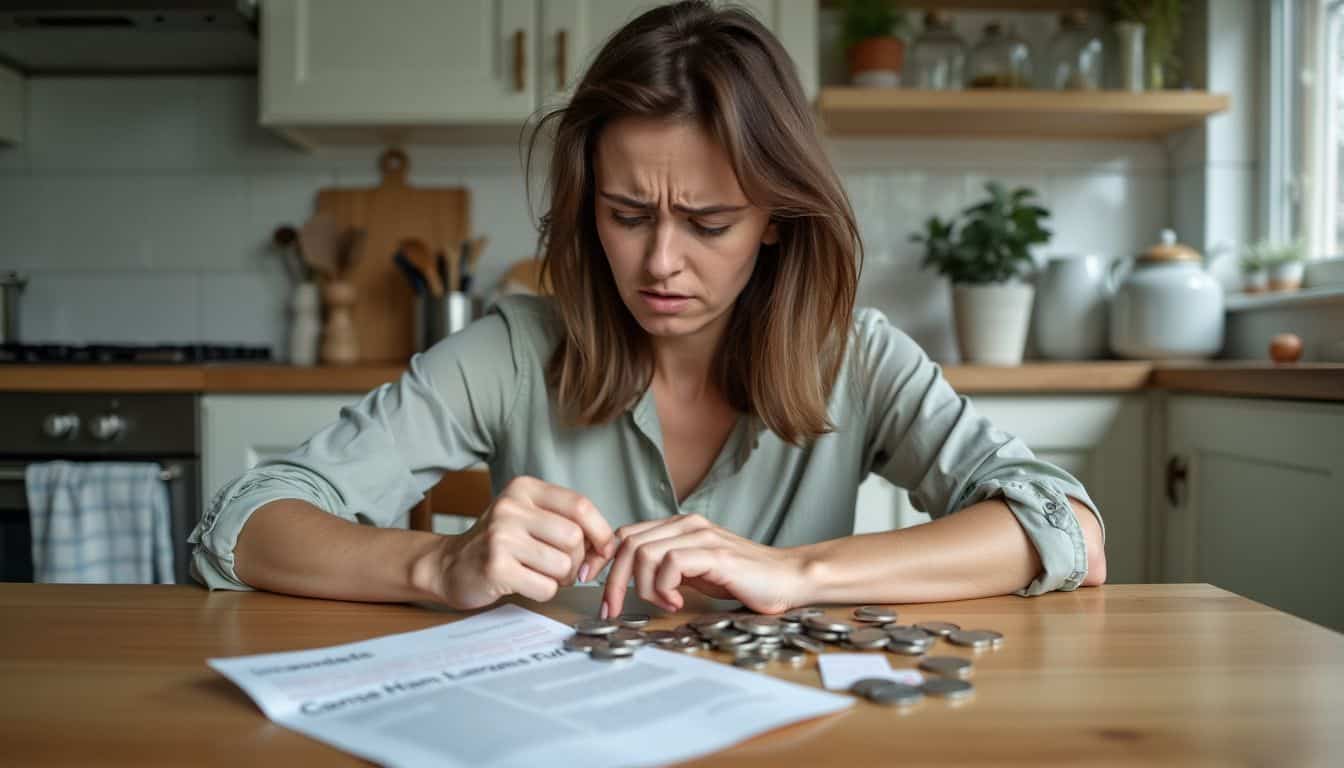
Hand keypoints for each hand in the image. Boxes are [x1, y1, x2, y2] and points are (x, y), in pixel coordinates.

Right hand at [432, 476, 615, 609]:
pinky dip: (544, 592)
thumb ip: (566, 521)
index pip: (580, 505)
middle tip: (562, 568)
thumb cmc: (499, 543)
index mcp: (524, 489)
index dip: (600, 531)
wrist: (449, 565)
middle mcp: (511, 508)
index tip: (603, 549)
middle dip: (577, 560)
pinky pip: (546, 588)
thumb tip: (609, 546)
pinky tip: (525, 583)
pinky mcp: (496, 568)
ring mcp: (501, 537)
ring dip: (560, 579)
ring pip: (563, 565)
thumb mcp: (528, 517)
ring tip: (541, 574)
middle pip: (574, 538)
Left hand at [600, 513, 805, 618]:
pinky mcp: (714, 553)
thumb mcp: (694, 573)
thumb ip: (666, 569)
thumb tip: (628, 580)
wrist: (787, 578)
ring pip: (643, 553)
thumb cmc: (742, 580)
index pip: (625, 534)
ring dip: (642, 587)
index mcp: (678, 526)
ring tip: (662, 604)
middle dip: (612, 581)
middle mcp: (686, 524)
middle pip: (626, 543)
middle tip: (612, 610)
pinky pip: (669, 564)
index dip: (602, 559)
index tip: (590, 585)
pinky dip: (663, 588)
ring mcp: (700, 536)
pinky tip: (677, 602)